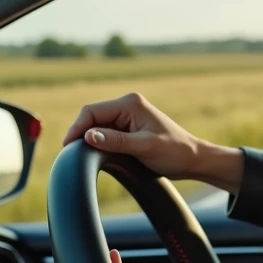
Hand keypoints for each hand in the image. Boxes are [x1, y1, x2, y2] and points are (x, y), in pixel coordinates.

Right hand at [62, 92, 243, 191]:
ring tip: (86, 156)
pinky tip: (98, 154)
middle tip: (74, 155)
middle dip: (82, 134)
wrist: (193, 159)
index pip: (92, 111)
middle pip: (92, 117)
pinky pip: (106, 132)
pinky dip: (100, 142)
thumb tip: (89, 136)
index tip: (68, 147)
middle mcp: (128, 105)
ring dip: (91, 140)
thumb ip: (116, 141)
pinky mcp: (129, 127)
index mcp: (131, 103)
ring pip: (97, 125)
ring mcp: (128, 115)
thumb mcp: (145, 147)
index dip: (77, 128)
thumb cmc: (174, 152)